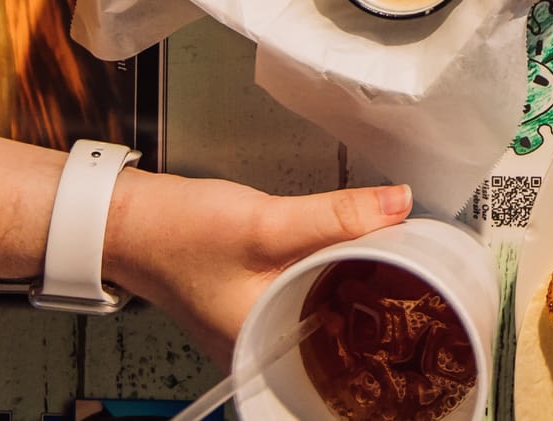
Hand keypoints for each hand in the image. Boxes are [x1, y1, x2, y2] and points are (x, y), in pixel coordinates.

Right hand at [105, 171, 412, 365]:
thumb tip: (401, 203)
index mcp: (262, 346)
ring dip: (357, 281)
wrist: (124, 219)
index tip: (427, 290)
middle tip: (426, 270)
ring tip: (402, 258)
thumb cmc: (176, 233)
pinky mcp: (254, 298)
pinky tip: (356, 252)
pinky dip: (330, 271)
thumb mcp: (266, 221)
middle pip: (340, 330)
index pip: (347, 349)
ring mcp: (256, 323)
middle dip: (379, 300)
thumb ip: (336, 215)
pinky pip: (307, 291)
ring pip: (324, 306)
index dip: (388, 321)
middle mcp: (259, 345)